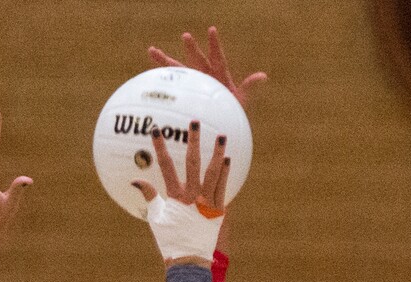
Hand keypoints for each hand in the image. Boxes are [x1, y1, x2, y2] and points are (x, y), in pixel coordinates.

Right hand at [132, 121, 228, 265]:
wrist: (188, 260)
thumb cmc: (170, 240)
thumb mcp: (156, 218)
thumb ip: (149, 196)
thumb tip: (135, 180)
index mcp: (175, 197)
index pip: (166, 166)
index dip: (161, 147)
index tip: (157, 130)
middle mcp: (192, 197)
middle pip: (193, 162)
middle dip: (193, 141)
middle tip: (195, 122)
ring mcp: (207, 203)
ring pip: (213, 172)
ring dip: (217, 153)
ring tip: (222, 136)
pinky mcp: (218, 211)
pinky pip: (223, 187)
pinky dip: (225, 173)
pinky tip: (227, 159)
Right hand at [149, 25, 266, 108]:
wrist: (222, 123)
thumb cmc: (233, 111)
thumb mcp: (242, 100)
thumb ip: (249, 86)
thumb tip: (263, 76)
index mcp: (219, 75)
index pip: (217, 57)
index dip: (214, 45)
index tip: (212, 30)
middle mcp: (205, 75)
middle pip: (196, 60)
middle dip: (192, 48)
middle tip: (186, 36)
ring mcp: (194, 83)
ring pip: (179, 70)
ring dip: (165, 62)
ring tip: (151, 50)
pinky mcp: (186, 93)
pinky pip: (173, 88)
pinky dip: (161, 83)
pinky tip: (147, 77)